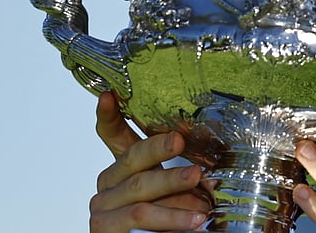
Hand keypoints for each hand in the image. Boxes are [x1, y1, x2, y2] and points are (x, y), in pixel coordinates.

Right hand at [89, 92, 210, 231]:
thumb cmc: (167, 217)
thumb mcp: (178, 191)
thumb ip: (185, 175)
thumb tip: (212, 173)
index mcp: (125, 166)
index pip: (112, 134)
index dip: (109, 115)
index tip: (109, 95)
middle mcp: (109, 181)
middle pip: (132, 157)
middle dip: (158, 147)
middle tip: (179, 140)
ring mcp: (103, 204)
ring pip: (140, 187)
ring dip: (172, 183)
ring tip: (198, 181)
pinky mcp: (104, 228)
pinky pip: (140, 215)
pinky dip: (171, 217)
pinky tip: (194, 220)